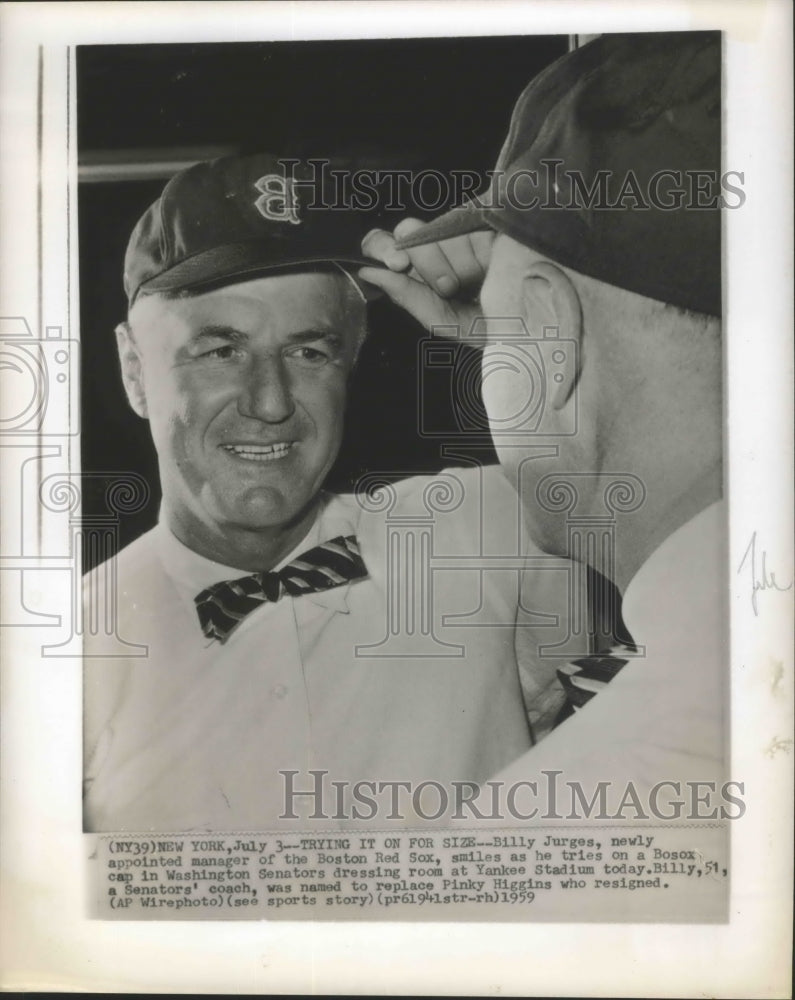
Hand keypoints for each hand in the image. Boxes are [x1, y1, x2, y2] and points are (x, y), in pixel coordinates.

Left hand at [359, 218, 494, 337]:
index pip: (383, 246)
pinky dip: (474, 244)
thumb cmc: (493, 328)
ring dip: (457, 259)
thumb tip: (368, 272)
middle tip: (449, 286)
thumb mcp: (447, 321)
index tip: (397, 265)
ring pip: (438, 227)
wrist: (540, 321)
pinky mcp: (485, 217)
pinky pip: (465, 218)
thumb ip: (408, 296)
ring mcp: (461, 231)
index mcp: (419, 273)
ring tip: (480, 278)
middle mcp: (436, 248)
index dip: (382, 249)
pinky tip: (490, 260)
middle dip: (425, 262)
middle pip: (406, 233)